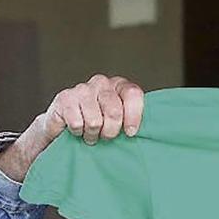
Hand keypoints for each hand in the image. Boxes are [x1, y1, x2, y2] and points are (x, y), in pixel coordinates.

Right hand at [0, 74, 143, 181]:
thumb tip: (153, 132)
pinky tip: (77, 129)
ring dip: (93, 134)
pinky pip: (77, 124)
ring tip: (91, 133)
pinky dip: (78, 132)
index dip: (133, 116)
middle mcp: (102, 82)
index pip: (133, 94)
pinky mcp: (65, 98)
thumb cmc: (99, 123)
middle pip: (114, 112)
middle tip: (106, 136)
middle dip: (111, 131)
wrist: (64, 124)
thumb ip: (133, 118)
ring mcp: (82, 88)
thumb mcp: (120, 119)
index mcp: (120, 85)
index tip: (131, 133)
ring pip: (95, 121)